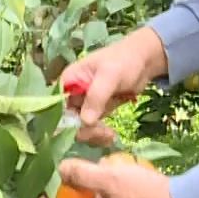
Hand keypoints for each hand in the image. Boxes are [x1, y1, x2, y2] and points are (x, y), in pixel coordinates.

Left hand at [42, 158, 193, 197]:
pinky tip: (113, 177)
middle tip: (66, 173)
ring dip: (86, 193)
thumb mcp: (109, 179)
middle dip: (66, 196)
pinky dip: (103, 194)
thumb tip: (59, 169)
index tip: (41, 192)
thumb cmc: (144, 195)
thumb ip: (81, 174)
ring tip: (90, 171)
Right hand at [60, 27, 168, 144]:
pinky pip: (92, 128)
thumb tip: (85, 121)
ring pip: (79, 127)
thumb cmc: (124, 61)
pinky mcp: (97, 112)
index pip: (54, 104)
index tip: (77, 130)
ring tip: (109, 135)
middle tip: (101, 132)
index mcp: (68, 80)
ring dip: (92, 135)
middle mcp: (72, 94)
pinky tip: (111, 136)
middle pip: (66, 121)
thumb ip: (96, 96)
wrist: (144, 61)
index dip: (60, 121)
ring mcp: (85, 104)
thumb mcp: (109, 76)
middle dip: (82, 130)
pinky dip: (99, 135)